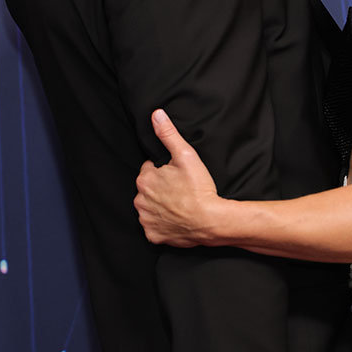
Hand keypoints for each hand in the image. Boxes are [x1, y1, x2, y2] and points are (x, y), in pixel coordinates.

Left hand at [134, 109, 221, 246]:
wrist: (211, 220)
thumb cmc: (199, 187)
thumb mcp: (186, 155)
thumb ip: (168, 134)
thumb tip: (156, 115)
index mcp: (145, 179)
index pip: (149, 169)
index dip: (164, 170)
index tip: (177, 175)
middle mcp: (140, 201)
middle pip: (148, 189)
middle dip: (160, 188)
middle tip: (180, 188)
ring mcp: (146, 220)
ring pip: (150, 207)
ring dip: (160, 205)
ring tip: (180, 203)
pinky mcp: (153, 236)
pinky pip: (154, 227)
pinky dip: (163, 223)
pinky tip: (176, 218)